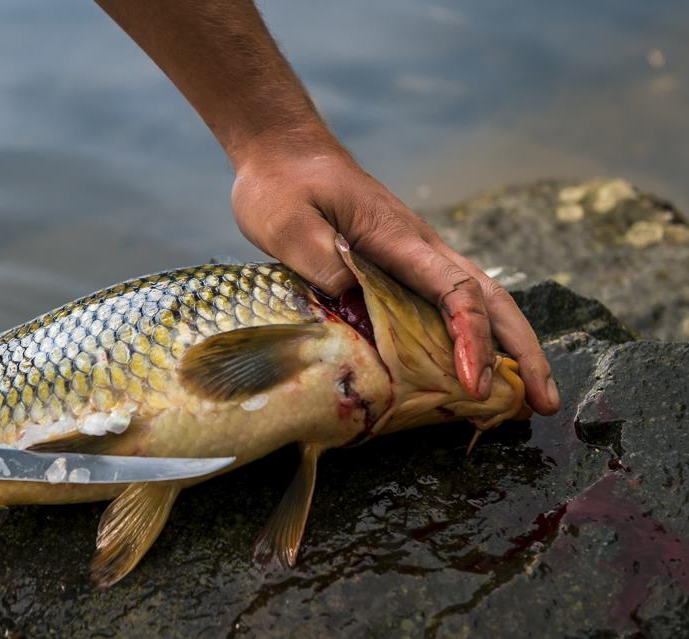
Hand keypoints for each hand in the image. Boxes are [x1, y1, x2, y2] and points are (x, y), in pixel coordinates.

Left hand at [230, 133, 559, 414]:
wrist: (286, 150)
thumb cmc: (282, 185)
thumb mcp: (287, 225)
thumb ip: (321, 262)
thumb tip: (355, 302)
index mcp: (399, 239)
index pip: (454, 292)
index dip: (471, 339)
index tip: (473, 383)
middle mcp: (421, 247)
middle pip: (491, 300)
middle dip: (523, 353)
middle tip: (546, 404)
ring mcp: (416, 255)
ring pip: (481, 301)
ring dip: (512, 347)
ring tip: (532, 397)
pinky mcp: (404, 264)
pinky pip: (452, 303)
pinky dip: (478, 336)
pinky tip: (481, 368)